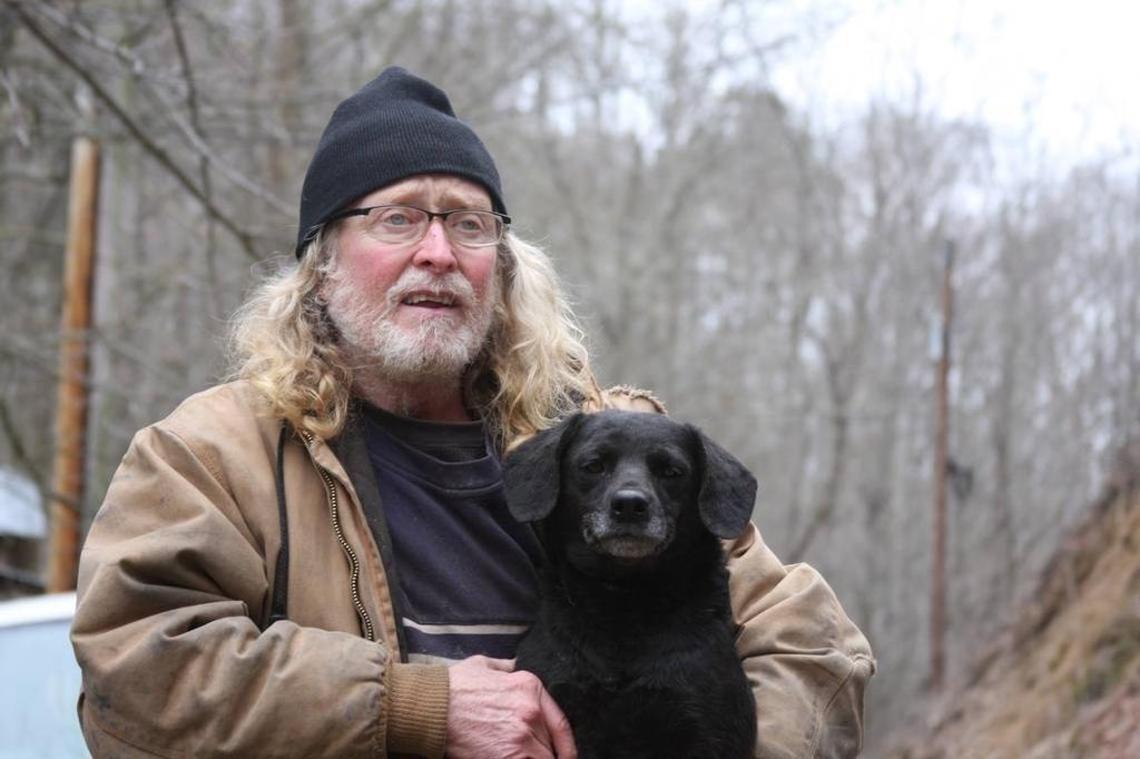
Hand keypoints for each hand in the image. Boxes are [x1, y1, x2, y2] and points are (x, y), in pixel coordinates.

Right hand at [446, 655, 576, 758]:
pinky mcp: (510, 757)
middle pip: (552, 746)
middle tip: (534, 754)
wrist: (432, 708)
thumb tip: (510, 668)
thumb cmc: (452, 688)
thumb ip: (503, 667)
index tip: (566, 755)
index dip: (566, 745)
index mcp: (529, 687)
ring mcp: (522, 737)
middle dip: (547, 754)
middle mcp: (531, 712)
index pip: (560, 723)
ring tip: (521, 756)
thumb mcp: (482, 665)